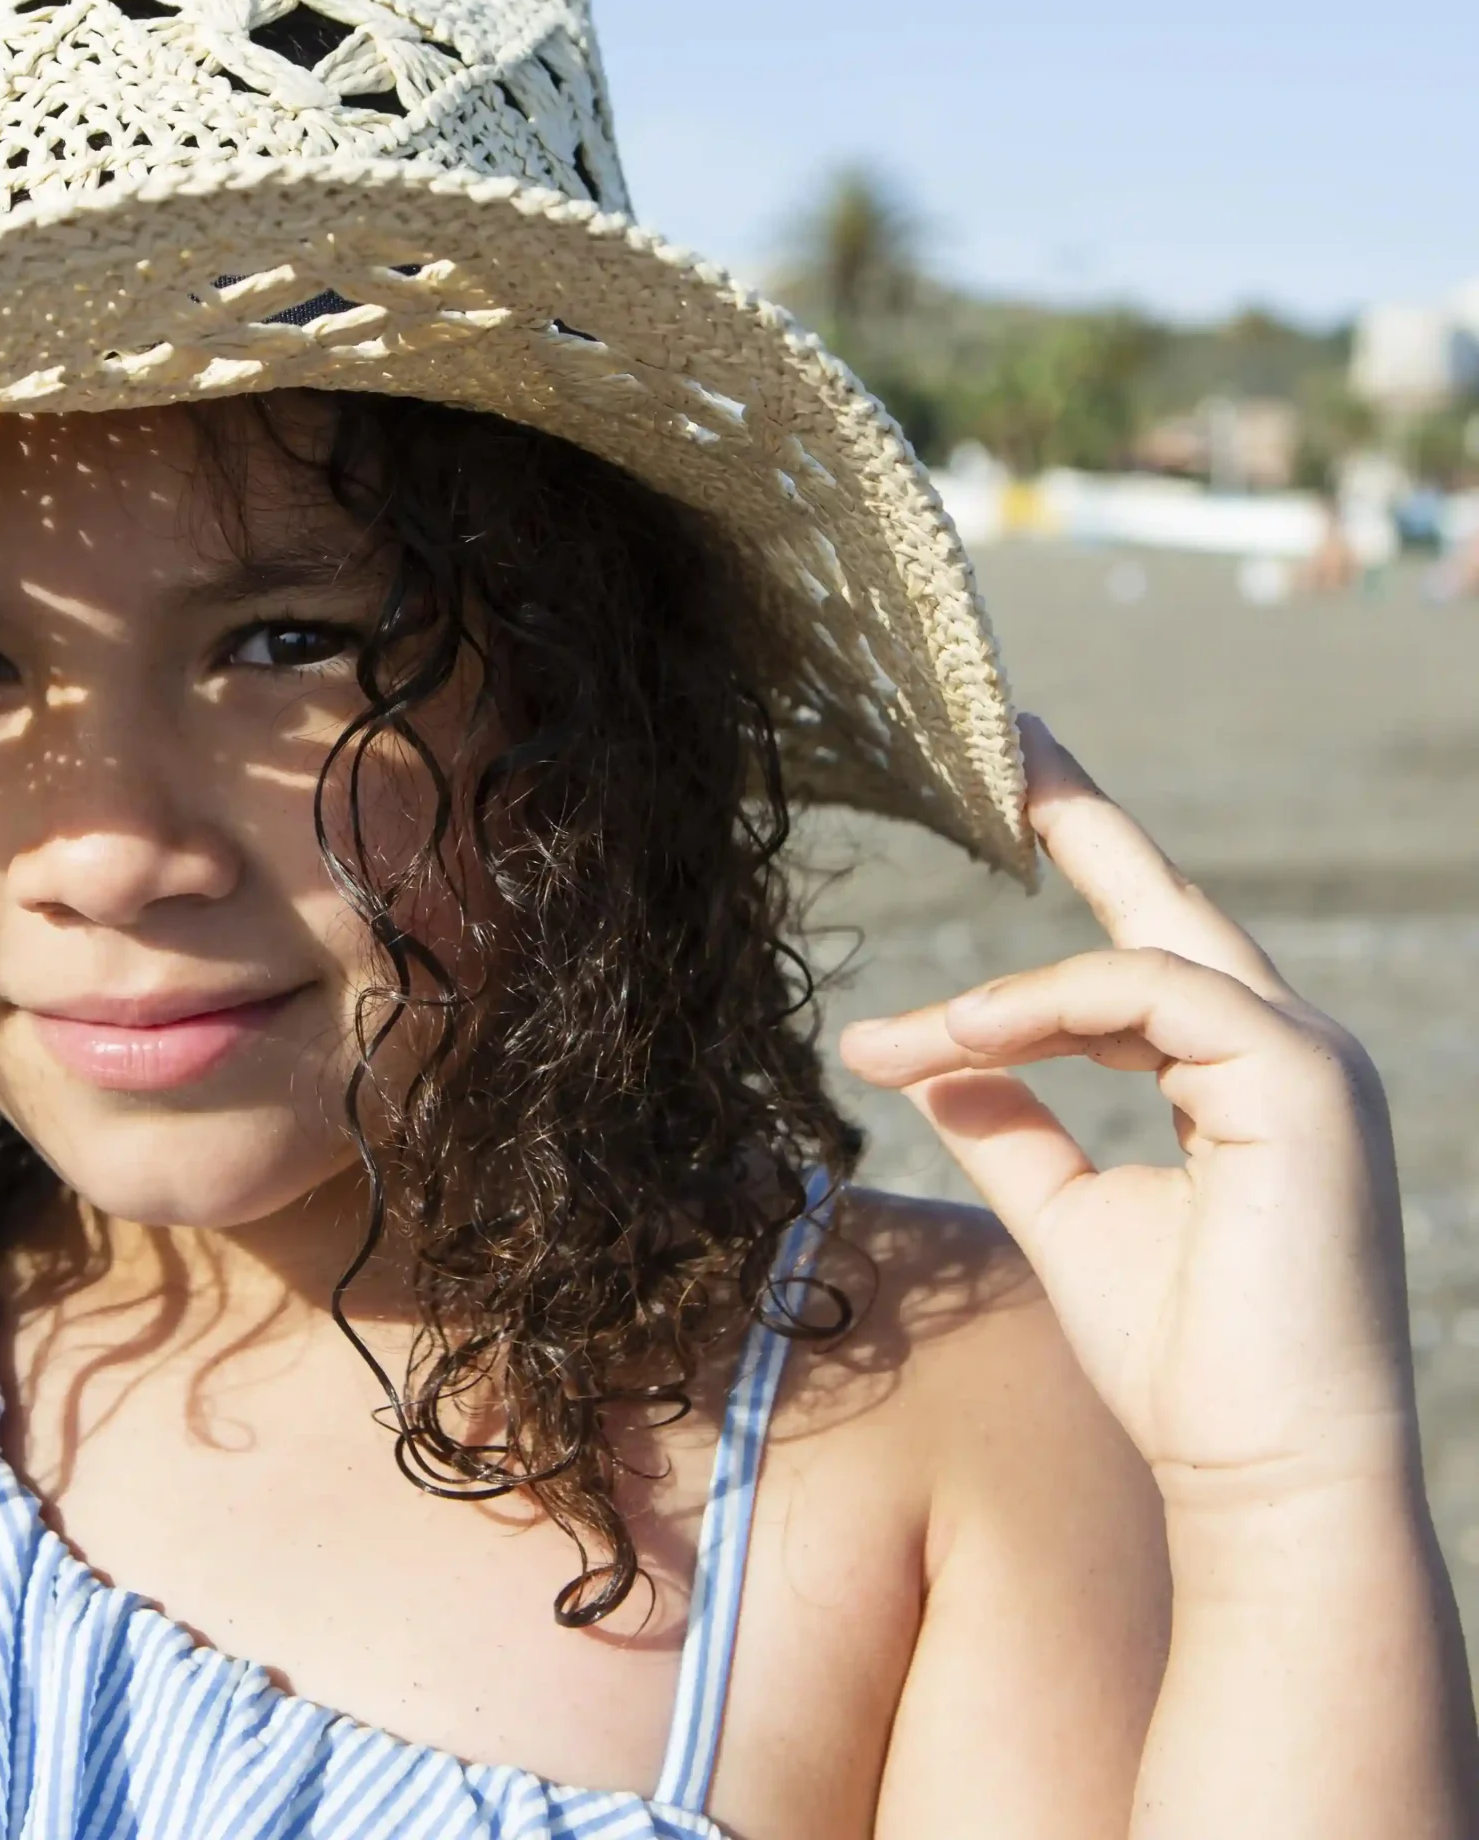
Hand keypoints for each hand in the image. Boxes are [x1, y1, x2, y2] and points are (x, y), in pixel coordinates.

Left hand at [841, 716, 1413, 1505]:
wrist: (1259, 1472)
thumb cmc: (1178, 1360)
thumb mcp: (1065, 1216)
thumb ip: (1010, 1125)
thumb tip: (937, 1062)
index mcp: (1239, 1069)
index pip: (1147, 939)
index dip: (1084, 851)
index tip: (1009, 780)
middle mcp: (1284, 1046)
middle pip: (1164, 900)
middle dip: (1078, 815)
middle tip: (997, 735)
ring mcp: (1306, 1057)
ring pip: (1135, 957)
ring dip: (998, 997)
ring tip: (901, 1041)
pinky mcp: (1302, 1080)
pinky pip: (1147, 996)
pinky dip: (1045, 1009)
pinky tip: (962, 1038)